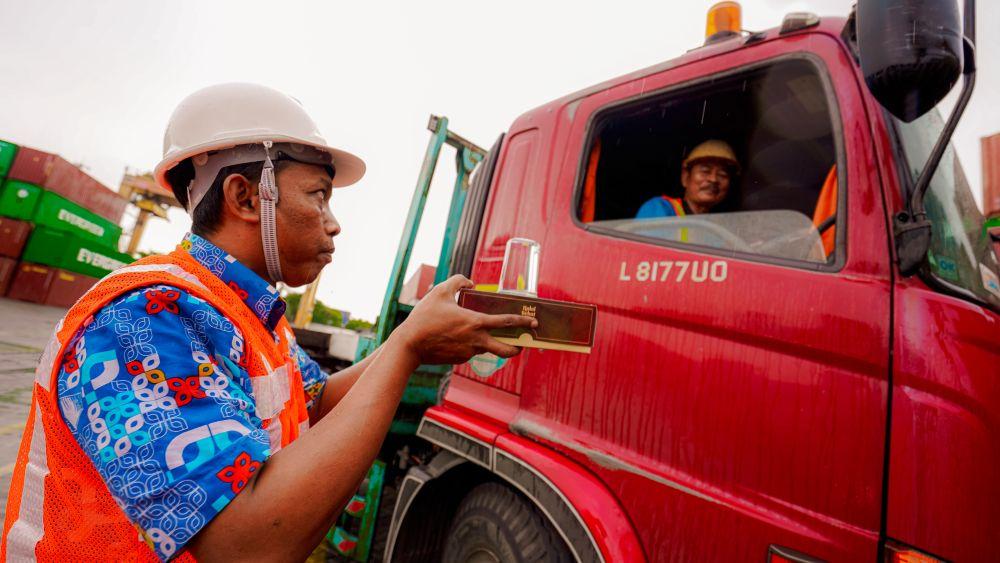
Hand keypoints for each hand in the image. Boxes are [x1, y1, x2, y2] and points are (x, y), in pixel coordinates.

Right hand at [393, 275, 537, 364]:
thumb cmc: (425, 317)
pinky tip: (455, 336)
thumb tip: (470, 282)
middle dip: (517, 348)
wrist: (410, 345)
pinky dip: (469, 343)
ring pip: (486, 347)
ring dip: (488, 341)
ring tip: (478, 331)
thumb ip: (458, 281)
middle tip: (523, 343)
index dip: (523, 321)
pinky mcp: (460, 359)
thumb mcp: (440, 291)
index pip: (506, 322)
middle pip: (506, 349)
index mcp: (475, 322)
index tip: (533, 322)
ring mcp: (469, 353)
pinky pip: (470, 350)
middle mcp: (476, 340)